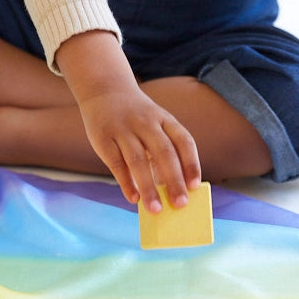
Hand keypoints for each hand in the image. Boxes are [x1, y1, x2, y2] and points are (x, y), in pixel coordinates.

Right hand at [76, 87, 200, 212]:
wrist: (104, 89)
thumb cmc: (136, 115)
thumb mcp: (155, 122)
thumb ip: (163, 150)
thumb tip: (171, 189)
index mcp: (164, 119)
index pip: (183, 141)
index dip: (191, 164)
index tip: (195, 186)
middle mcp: (145, 123)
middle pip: (164, 153)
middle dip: (174, 180)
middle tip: (180, 204)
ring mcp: (123, 129)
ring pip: (138, 161)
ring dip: (148, 187)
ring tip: (155, 209)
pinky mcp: (103, 138)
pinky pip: (116, 164)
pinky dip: (126, 182)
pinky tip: (133, 198)